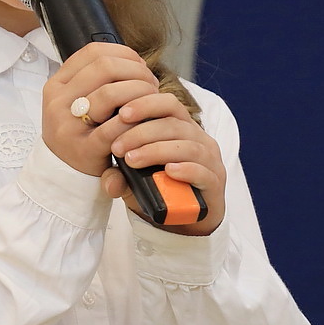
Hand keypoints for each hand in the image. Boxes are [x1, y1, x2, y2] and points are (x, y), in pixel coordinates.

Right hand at [43, 42, 159, 177]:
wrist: (62, 175)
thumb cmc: (77, 133)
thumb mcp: (75, 101)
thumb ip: (96, 80)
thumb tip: (132, 60)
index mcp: (57, 85)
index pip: (92, 52)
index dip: (123, 53)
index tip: (139, 65)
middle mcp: (58, 101)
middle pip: (104, 67)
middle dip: (136, 72)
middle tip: (150, 85)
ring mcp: (69, 126)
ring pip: (110, 92)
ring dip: (139, 93)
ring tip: (150, 101)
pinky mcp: (85, 149)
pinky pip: (116, 126)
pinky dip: (136, 121)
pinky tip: (145, 123)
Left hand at [100, 91, 226, 235]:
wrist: (184, 220)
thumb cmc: (160, 189)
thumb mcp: (135, 177)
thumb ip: (122, 173)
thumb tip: (109, 176)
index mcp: (181, 127)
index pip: (168, 104)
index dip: (146, 104)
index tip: (122, 114)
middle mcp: (198, 139)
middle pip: (173, 124)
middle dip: (142, 132)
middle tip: (117, 146)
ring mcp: (209, 160)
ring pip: (186, 146)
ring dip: (156, 151)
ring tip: (132, 160)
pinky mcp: (214, 183)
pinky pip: (202, 171)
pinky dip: (185, 169)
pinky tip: (168, 171)